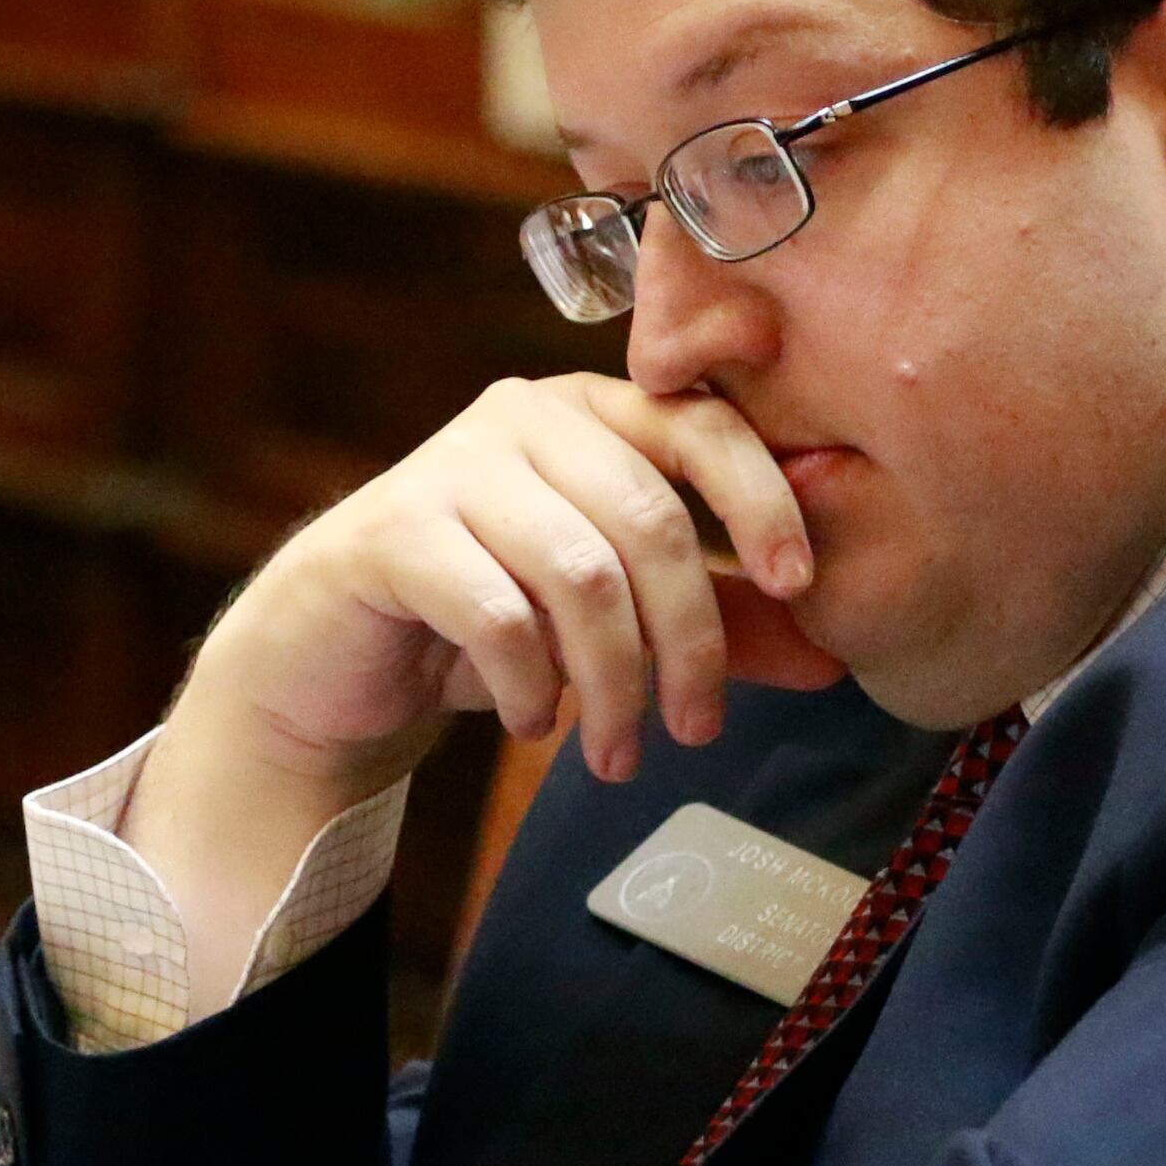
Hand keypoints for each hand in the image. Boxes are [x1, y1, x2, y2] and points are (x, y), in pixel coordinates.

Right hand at [126, 376, 843, 1006]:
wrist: (332, 656)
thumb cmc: (488, 622)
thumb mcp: (616, 621)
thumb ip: (716, 624)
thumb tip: (834, 657)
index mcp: (594, 412)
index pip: (703, 426)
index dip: (761, 502)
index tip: (797, 586)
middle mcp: (525, 415)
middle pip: (649, 521)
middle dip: (689, 641)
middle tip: (696, 732)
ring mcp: (452, 465)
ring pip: (580, 575)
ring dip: (613, 684)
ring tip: (616, 754)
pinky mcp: (393, 531)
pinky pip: (500, 615)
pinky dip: (532, 686)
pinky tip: (531, 724)